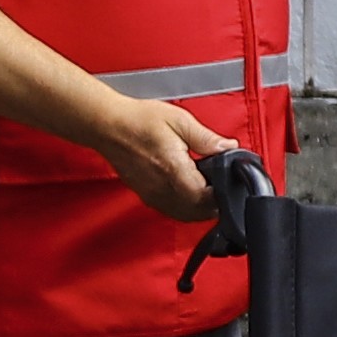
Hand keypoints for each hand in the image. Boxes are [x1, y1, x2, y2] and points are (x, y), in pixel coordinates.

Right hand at [93, 96, 239, 223]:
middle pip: (197, 212)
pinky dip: (185, 208)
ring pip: (185, 215)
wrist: (107, 126)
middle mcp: (163, 188)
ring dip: (199, 209)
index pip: (206, 199)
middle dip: (213, 203)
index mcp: (174, 170)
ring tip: (207, 190)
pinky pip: (171, 211)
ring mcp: (153, 195)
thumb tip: (228, 148)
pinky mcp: (146, 195)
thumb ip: (207, 138)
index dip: (222, 194)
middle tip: (221, 186)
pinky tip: (188, 193)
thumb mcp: (180, 121)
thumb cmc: (138, 120)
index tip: (227, 182)